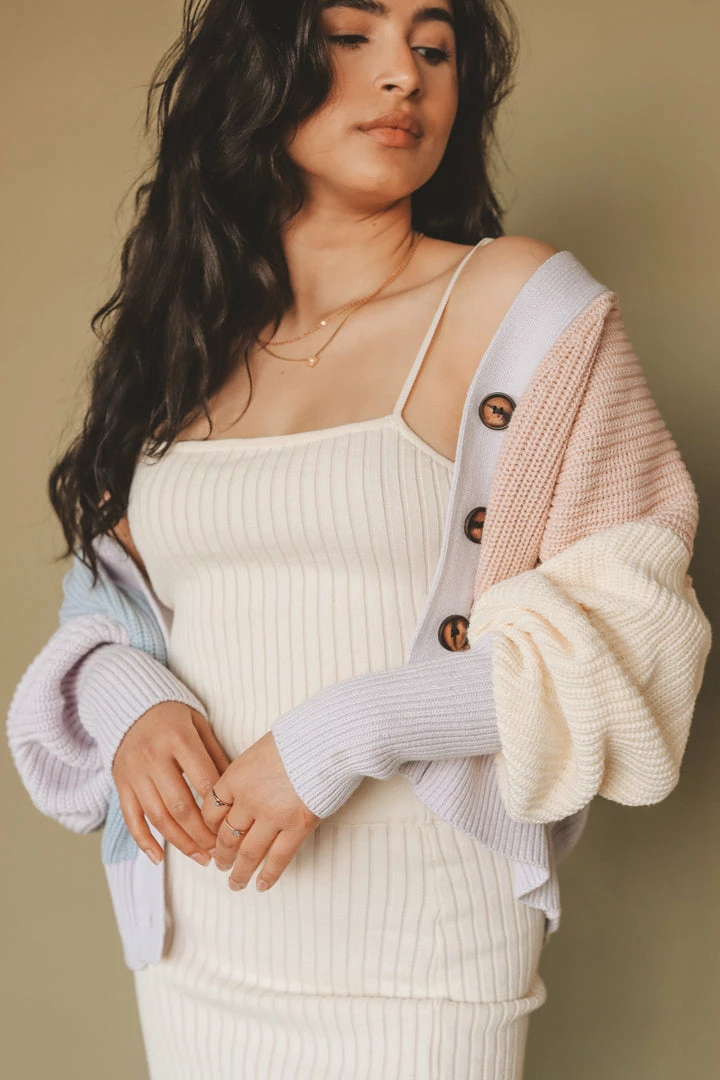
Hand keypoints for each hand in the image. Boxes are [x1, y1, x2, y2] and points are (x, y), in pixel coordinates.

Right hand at [112, 701, 231, 864]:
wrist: (131, 705)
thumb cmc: (173, 716)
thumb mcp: (199, 725)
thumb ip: (215, 756)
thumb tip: (236, 792)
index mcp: (178, 739)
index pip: (203, 781)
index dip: (219, 808)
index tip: (234, 826)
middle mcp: (153, 757)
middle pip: (179, 806)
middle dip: (202, 834)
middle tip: (219, 852)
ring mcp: (134, 772)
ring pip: (157, 816)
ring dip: (180, 843)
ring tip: (200, 858)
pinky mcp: (120, 783)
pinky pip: (131, 817)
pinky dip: (143, 841)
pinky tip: (158, 858)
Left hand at [200, 731, 320, 891]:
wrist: (327, 739)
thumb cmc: (299, 737)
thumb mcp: (261, 749)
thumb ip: (250, 773)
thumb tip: (248, 785)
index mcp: (236, 777)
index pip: (211, 810)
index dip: (209, 827)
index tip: (212, 836)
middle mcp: (248, 799)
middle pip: (226, 835)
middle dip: (222, 853)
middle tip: (221, 863)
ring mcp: (272, 816)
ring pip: (248, 853)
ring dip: (239, 872)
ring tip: (235, 883)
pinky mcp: (297, 826)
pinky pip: (278, 858)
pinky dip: (269, 875)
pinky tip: (262, 885)